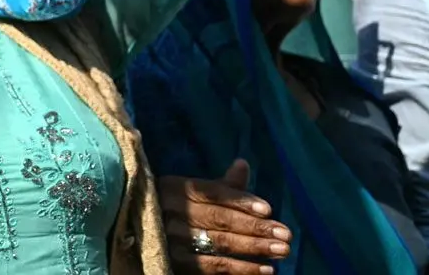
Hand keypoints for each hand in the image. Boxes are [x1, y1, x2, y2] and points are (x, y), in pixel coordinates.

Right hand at [161, 161, 292, 274]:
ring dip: (254, 247)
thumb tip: (243, 164)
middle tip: (286, 234)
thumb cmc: (175, 212)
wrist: (142, 240)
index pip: (212, 192)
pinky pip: (215, 266)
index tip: (269, 209)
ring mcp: (171, 238)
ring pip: (220, 242)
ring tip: (282, 250)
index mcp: (173, 187)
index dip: (240, 200)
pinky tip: (266, 270)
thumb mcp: (191, 195)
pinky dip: (242, 269)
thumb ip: (220, 186)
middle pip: (219, 218)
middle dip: (255, 227)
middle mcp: (170, 210)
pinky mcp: (175, 262)